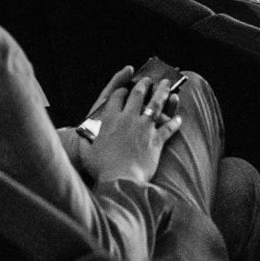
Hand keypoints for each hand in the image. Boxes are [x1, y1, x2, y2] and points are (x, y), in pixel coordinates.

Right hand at [76, 69, 181, 184]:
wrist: (121, 180)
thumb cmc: (102, 169)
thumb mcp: (86, 153)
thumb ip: (84, 143)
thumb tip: (80, 138)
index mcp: (110, 120)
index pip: (115, 97)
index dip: (121, 90)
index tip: (124, 89)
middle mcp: (128, 119)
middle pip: (138, 95)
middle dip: (143, 84)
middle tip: (147, 80)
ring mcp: (144, 128)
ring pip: (156, 104)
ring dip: (162, 93)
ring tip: (166, 84)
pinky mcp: (156, 140)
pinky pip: (168, 127)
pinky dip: (174, 122)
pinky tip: (178, 118)